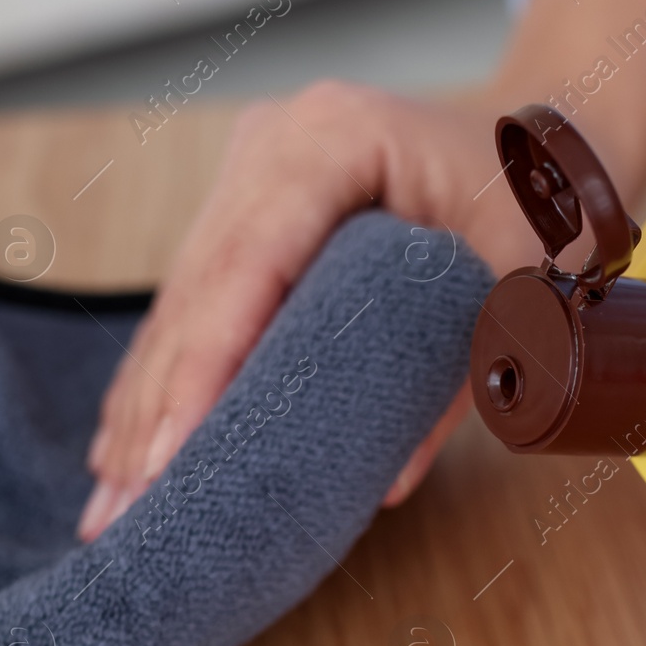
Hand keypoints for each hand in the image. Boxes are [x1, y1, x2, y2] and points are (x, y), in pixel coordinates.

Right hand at [77, 81, 540, 539]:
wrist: (533, 148)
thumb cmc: (529, 204)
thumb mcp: (510, 282)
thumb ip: (453, 379)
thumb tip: (381, 484)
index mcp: (333, 138)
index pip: (246, 266)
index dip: (201, 368)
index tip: (170, 457)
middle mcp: (273, 143)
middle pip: (197, 288)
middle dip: (156, 406)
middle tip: (122, 507)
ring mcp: (251, 169)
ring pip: (180, 299)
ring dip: (144, 404)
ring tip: (112, 500)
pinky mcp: (247, 206)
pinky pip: (196, 298)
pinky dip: (166, 376)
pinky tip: (128, 446)